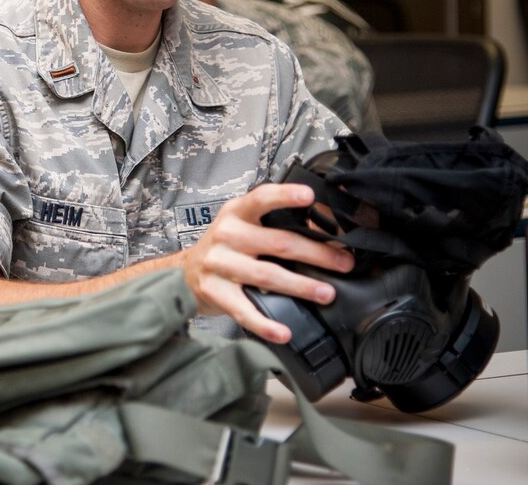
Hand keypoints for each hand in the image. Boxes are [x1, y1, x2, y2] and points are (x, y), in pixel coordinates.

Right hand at [178, 183, 354, 342]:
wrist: (185, 273)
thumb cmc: (224, 247)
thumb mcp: (242, 224)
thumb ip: (274, 223)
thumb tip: (325, 228)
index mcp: (236, 213)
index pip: (261, 199)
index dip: (285, 196)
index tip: (309, 196)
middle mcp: (226, 235)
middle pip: (277, 243)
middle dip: (316, 254)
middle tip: (343, 263)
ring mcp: (219, 265)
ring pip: (266, 276)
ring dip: (300, 286)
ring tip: (326, 293)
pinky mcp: (216, 293)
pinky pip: (244, 311)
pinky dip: (265, 324)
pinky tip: (284, 332)